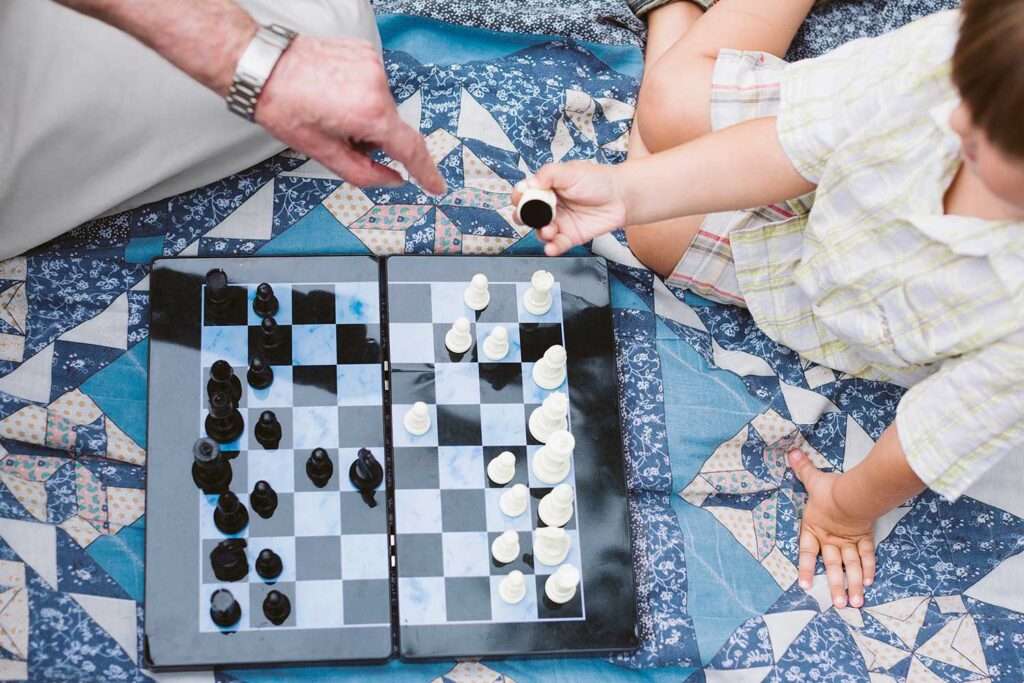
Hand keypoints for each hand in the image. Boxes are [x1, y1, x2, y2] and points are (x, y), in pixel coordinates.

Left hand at [255, 36, 445, 193]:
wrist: (262, 65)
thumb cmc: (283, 106)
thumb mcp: (322, 153)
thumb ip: (364, 173)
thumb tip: (393, 180)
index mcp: (369, 113)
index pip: (410, 149)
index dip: (426, 172)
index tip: (436, 186)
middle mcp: (378, 85)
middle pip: (391, 128)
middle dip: (373, 139)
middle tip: (340, 135)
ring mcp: (373, 64)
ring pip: (382, 107)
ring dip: (365, 116)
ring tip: (332, 110)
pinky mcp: (366, 51)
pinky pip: (373, 85)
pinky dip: (360, 95)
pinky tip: (334, 93)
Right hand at [511, 162, 627, 255]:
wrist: (621, 196)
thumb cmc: (598, 180)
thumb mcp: (570, 171)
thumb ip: (548, 175)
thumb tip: (529, 184)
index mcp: (546, 188)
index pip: (524, 194)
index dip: (519, 197)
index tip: (521, 197)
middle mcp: (550, 207)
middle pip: (527, 216)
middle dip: (524, 218)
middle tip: (530, 216)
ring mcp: (559, 223)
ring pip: (540, 232)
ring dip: (540, 232)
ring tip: (548, 229)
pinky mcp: (570, 236)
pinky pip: (556, 245)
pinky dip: (552, 248)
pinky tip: (551, 247)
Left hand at [788, 449, 875, 608]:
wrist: (854, 495)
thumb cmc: (830, 489)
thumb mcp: (813, 480)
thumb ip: (802, 469)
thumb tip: (791, 453)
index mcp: (814, 529)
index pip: (807, 553)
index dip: (806, 569)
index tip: (804, 587)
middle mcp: (831, 539)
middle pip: (833, 566)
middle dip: (835, 586)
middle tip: (837, 605)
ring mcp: (849, 541)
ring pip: (851, 567)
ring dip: (853, 586)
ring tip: (855, 603)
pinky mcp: (864, 537)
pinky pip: (867, 556)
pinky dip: (868, 569)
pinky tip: (869, 582)